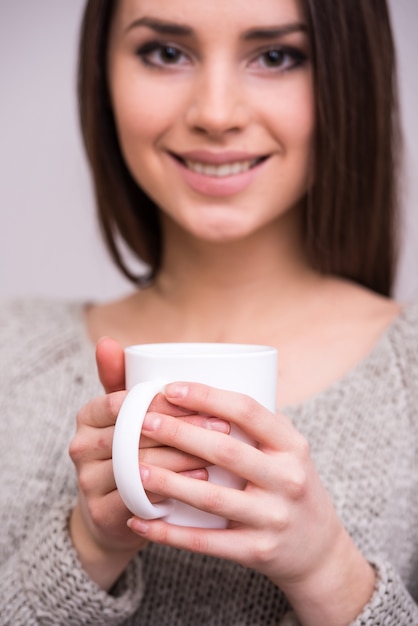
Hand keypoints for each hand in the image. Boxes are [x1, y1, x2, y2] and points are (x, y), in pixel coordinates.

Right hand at [69, 339, 228, 588]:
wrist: (112, 513)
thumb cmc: (129, 450)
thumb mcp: (125, 414)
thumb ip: (122, 378)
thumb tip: (107, 339)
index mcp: (87, 416)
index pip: (123, 400)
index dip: (164, 401)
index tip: (204, 401)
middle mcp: (80, 446)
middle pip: (134, 432)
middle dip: (182, 428)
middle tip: (222, 426)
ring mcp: (87, 481)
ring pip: (139, 464)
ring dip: (183, 457)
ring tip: (218, 453)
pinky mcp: (101, 512)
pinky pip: (139, 496)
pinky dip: (173, 487)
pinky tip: (201, 480)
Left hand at [127, 382, 374, 624]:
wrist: (319, 551)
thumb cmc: (291, 487)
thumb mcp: (290, 450)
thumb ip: (258, 423)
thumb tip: (205, 388)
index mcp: (292, 445)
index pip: (248, 411)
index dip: (207, 396)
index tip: (170, 388)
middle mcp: (287, 479)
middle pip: (225, 450)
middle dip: (180, 433)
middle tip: (142, 421)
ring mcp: (274, 517)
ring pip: (212, 498)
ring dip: (169, 482)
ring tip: (134, 468)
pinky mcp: (258, 551)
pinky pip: (206, 542)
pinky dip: (170, 533)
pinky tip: (139, 521)